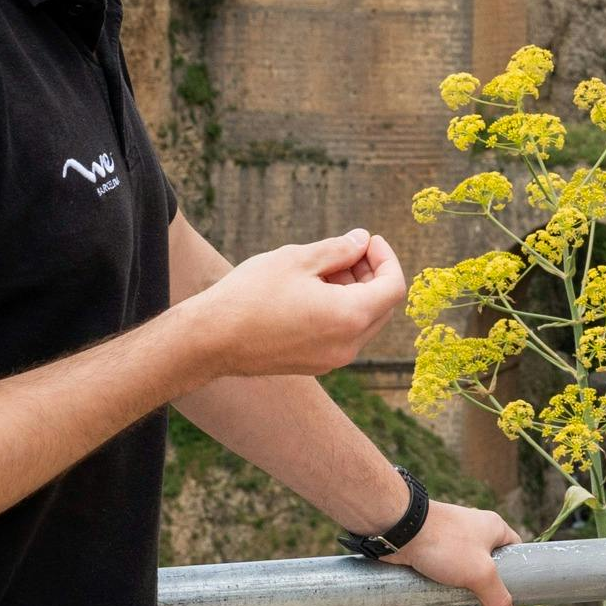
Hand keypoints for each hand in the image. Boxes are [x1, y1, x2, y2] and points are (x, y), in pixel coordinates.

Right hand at [181, 230, 405, 376]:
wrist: (211, 339)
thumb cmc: (252, 295)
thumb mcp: (298, 259)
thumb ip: (339, 249)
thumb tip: (362, 241)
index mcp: (350, 317)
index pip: (394, 286)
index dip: (386, 258)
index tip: (367, 241)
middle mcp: (348, 345)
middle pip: (382, 305)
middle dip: (371, 273)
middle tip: (345, 250)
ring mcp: (331, 360)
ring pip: (362, 321)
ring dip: (354, 291)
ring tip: (323, 268)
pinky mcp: (314, 365)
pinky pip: (342, 334)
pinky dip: (339, 309)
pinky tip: (311, 291)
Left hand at [387, 499, 522, 605]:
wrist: (398, 528)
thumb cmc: (446, 543)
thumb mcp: (482, 574)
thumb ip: (499, 600)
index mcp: (492, 532)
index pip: (513, 554)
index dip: (513, 579)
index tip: (505, 601)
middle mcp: (470, 539)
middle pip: (480, 581)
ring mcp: (445, 550)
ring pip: (453, 589)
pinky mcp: (421, 560)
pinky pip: (430, 589)